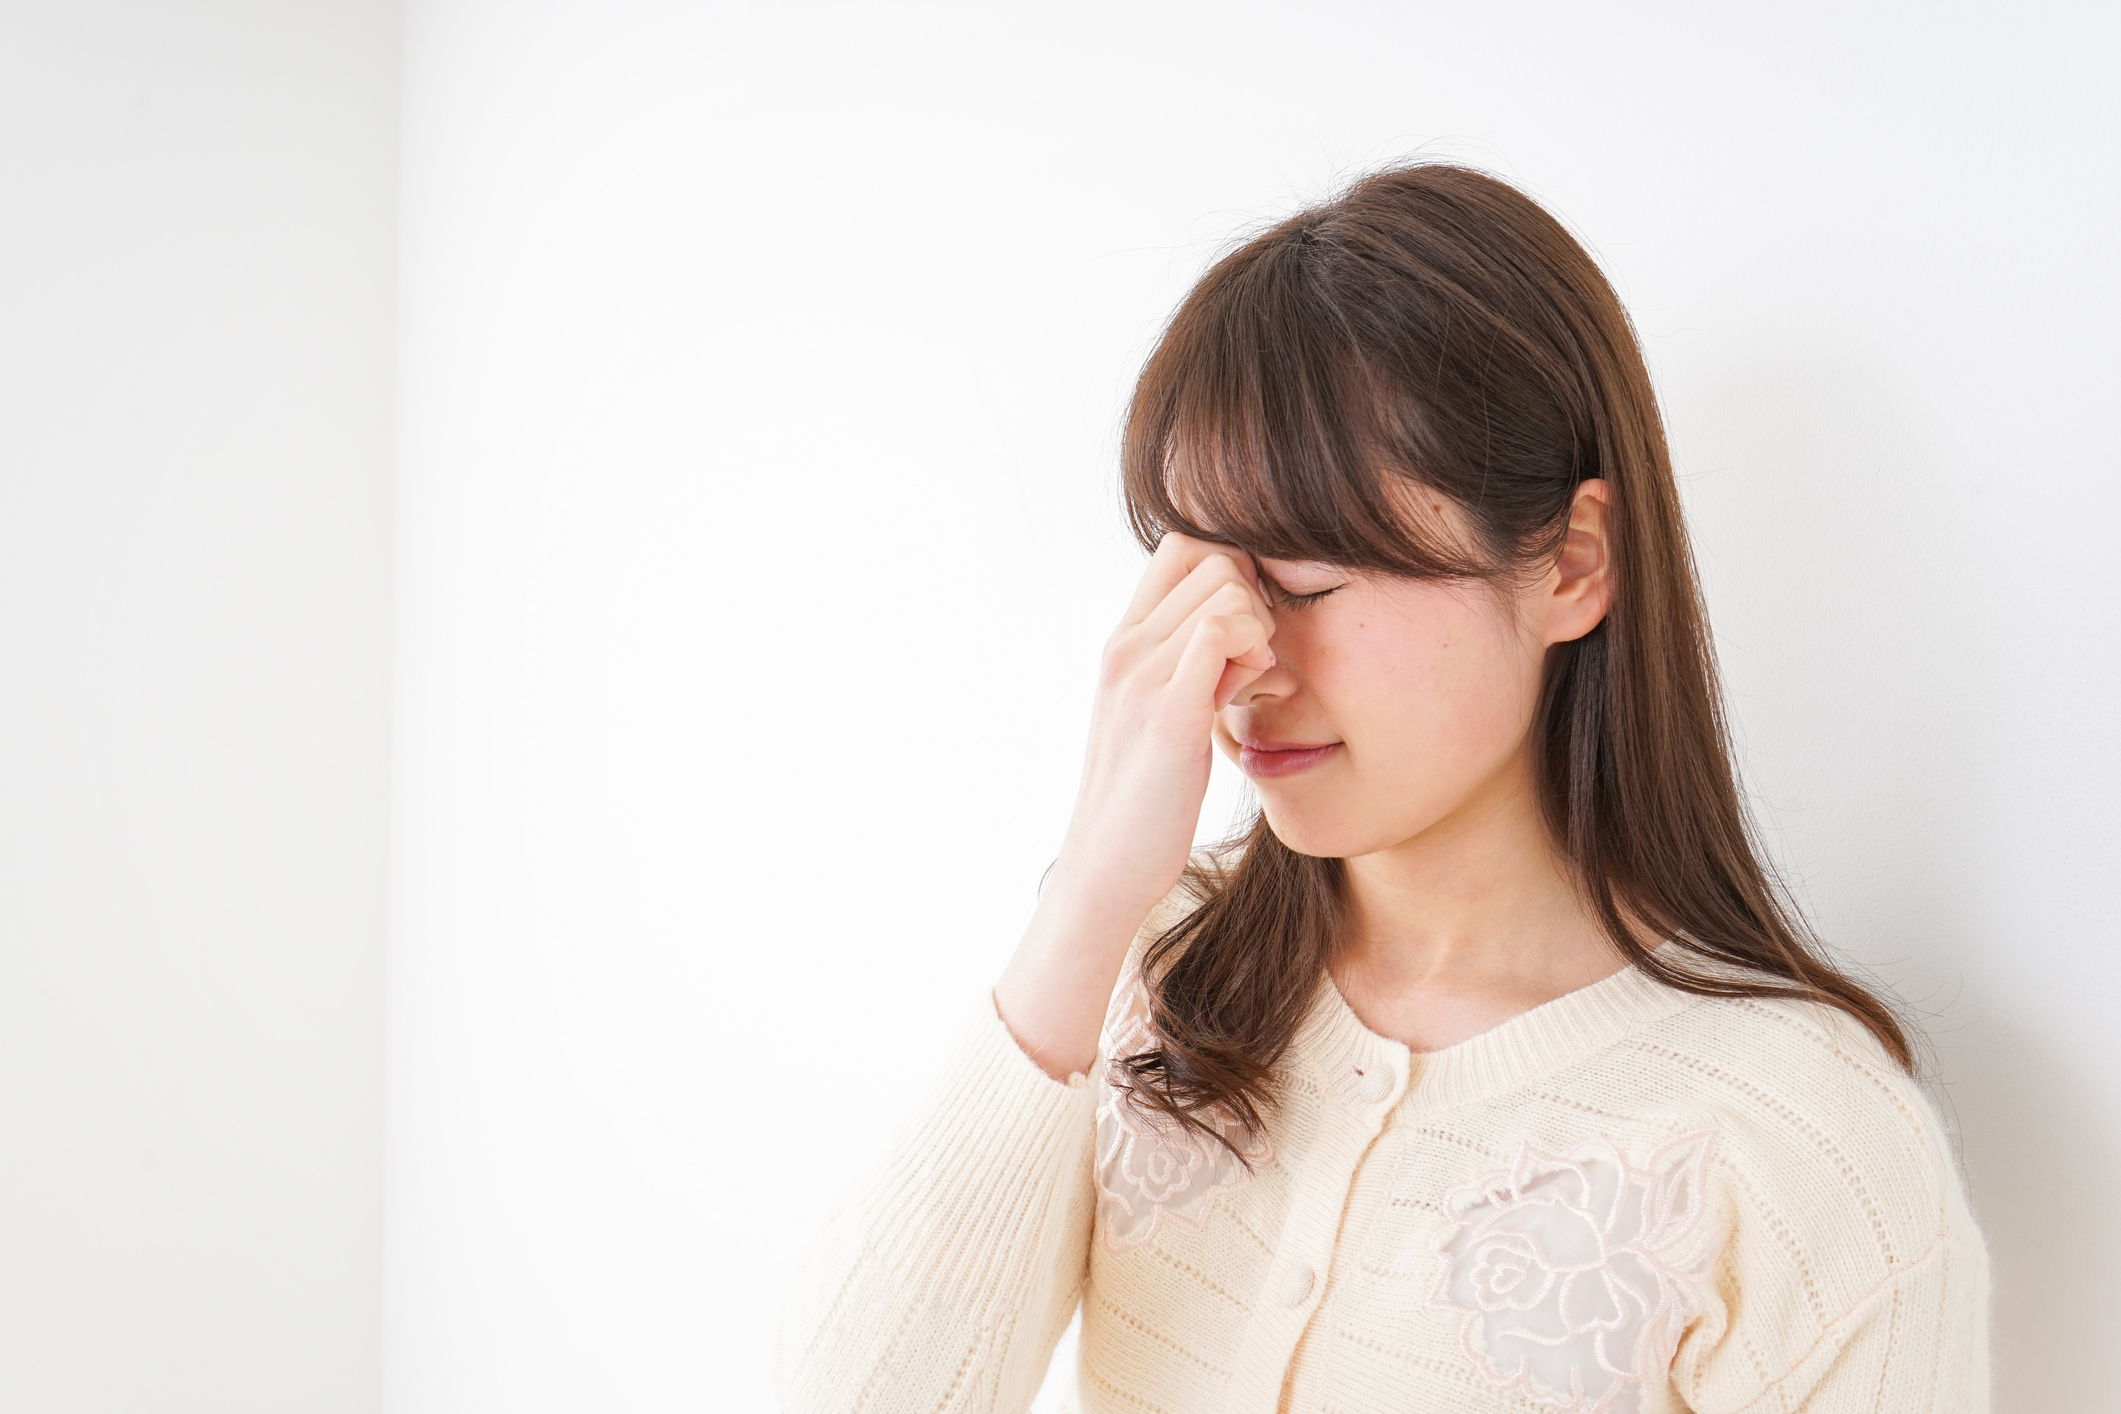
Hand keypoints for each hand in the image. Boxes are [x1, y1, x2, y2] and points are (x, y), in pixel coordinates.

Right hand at [994, 534, 1276, 1078]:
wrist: (1106, 869)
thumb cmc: (1145, 801)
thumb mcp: (1169, 720)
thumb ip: (1201, 671)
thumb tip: (1251, 640)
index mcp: (1122, 643)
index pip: (1183, 546)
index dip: (1232, 568)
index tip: (1250, 628)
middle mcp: (1125, 647)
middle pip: (1212, 555)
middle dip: (1255, 594)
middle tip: (1260, 657)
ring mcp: (1142, 675)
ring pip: (1225, 586)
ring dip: (1260, 624)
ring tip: (1258, 681)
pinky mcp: (1168, 712)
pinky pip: (1221, 632)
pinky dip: (1254, 650)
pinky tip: (1257, 693)